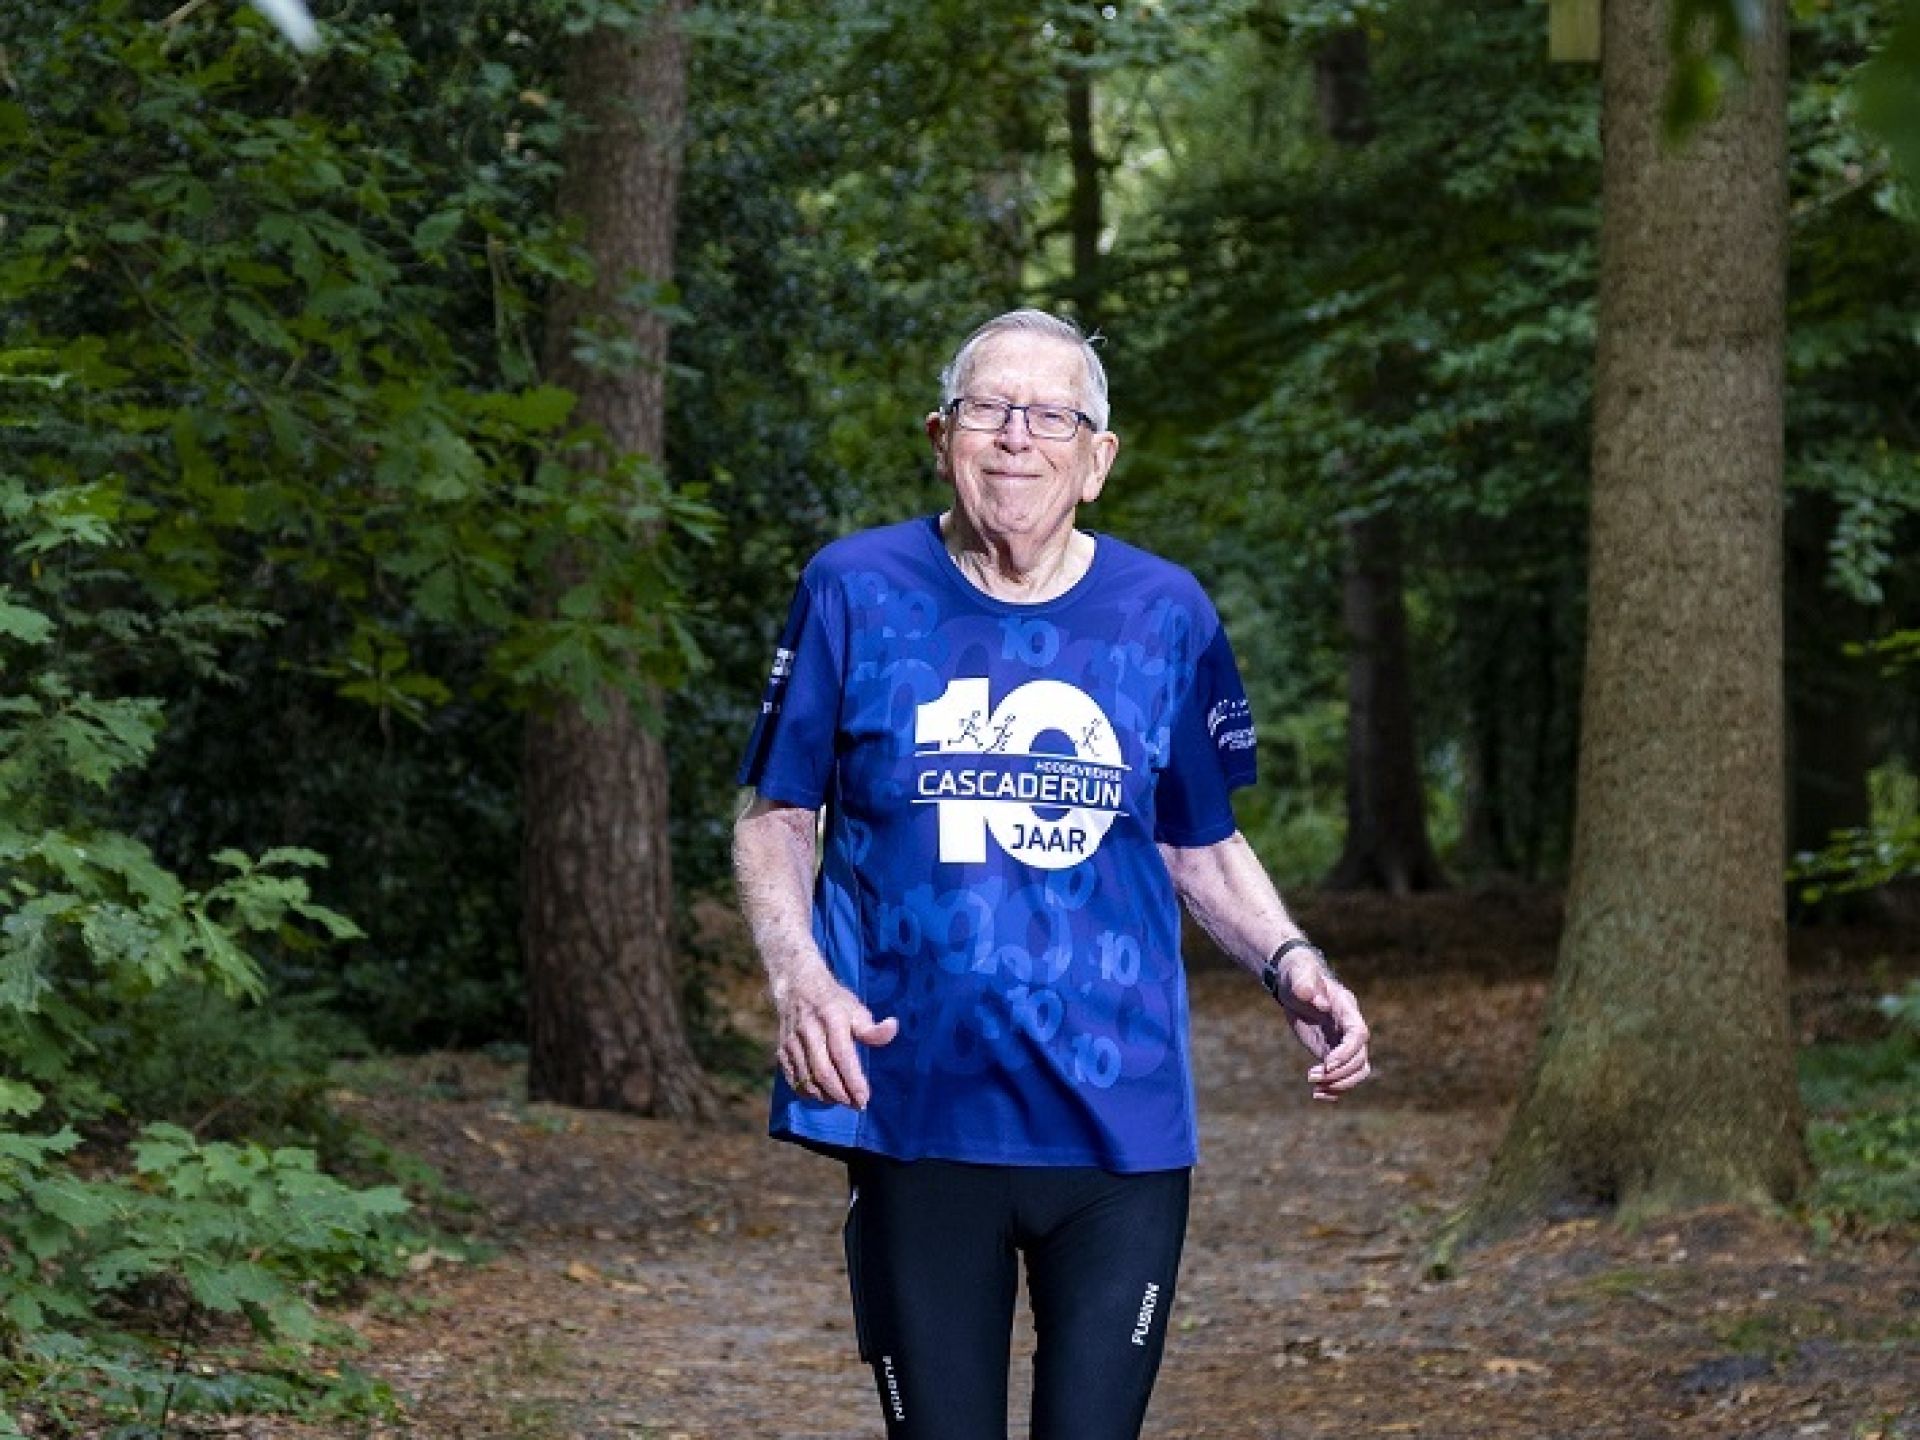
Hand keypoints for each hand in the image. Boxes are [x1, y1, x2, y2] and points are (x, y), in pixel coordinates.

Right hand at [774, 969, 898, 1109]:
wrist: (797, 987)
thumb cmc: (834, 1002)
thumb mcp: (856, 1008)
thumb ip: (872, 1027)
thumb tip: (892, 1028)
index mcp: (831, 1018)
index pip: (842, 1055)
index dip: (853, 1080)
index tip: (865, 1098)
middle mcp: (809, 1030)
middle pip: (823, 1071)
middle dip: (841, 1094)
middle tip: (857, 1105)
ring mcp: (792, 1042)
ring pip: (807, 1079)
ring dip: (826, 1096)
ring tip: (843, 1101)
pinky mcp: (782, 1051)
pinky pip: (793, 1080)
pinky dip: (808, 1093)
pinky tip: (823, 1096)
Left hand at [1271, 952, 1371, 1102]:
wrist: (1294, 983)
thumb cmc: (1298, 975)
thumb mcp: (1299, 974)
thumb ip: (1306, 982)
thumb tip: (1318, 1001)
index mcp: (1346, 1009)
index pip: (1359, 1034)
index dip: (1347, 1052)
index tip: (1327, 1063)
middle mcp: (1349, 1028)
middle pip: (1360, 1058)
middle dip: (1339, 1073)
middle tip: (1312, 1077)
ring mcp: (1342, 1042)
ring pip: (1357, 1071)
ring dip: (1339, 1084)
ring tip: (1315, 1089)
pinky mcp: (1331, 1052)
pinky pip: (1343, 1076)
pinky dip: (1334, 1089)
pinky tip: (1317, 1095)